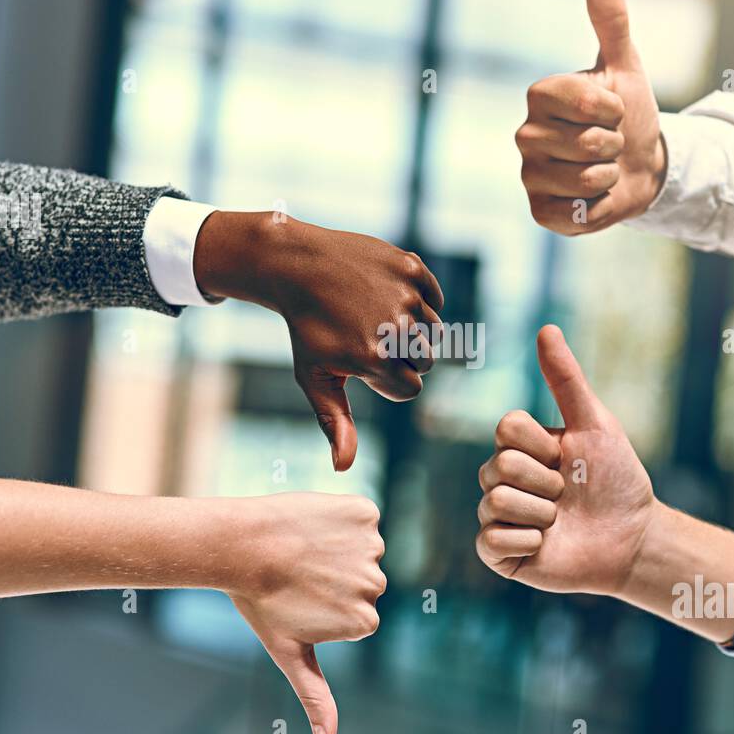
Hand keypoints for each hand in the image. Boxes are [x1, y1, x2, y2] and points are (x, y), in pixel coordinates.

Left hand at [194, 211, 443, 470]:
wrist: (298, 264)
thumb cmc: (306, 329)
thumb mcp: (314, 377)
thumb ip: (335, 422)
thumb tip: (343, 469)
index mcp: (375, 359)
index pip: (410, 388)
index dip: (387, 381)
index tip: (363, 364)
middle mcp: (396, 327)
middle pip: (427, 361)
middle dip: (403, 356)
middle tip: (369, 338)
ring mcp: (406, 294)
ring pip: (434, 330)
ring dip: (411, 329)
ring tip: (375, 317)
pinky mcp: (412, 268)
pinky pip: (435, 298)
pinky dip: (419, 300)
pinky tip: (386, 295)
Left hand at [228, 492, 385, 733]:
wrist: (239, 545)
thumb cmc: (261, 602)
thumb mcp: (289, 653)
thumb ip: (316, 696)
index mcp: (365, 622)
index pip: (355, 613)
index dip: (324, 607)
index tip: (298, 601)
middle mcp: (376, 585)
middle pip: (361, 582)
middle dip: (332, 577)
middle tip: (297, 575)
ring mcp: (372, 547)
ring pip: (360, 550)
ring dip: (335, 547)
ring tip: (300, 550)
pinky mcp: (364, 513)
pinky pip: (361, 518)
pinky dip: (341, 518)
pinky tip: (313, 525)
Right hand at [476, 325, 653, 596]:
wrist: (632, 538)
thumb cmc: (616, 479)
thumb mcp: (594, 424)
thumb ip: (566, 379)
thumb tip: (546, 328)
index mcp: (519, 445)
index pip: (506, 427)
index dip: (542, 444)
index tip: (567, 457)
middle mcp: (501, 477)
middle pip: (499, 464)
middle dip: (546, 481)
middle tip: (567, 494)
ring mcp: (496, 514)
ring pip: (495, 500)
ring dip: (541, 513)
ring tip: (559, 520)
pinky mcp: (498, 552)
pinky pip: (489, 539)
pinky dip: (528, 541)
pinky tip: (546, 544)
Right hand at [516, 0, 664, 235]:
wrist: (639, 167)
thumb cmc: (628, 114)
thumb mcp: (624, 66)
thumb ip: (611, 21)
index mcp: (540, 95)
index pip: (588, 102)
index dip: (614, 109)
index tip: (612, 109)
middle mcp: (526, 134)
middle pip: (590, 144)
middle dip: (615, 146)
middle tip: (609, 143)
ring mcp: (529, 175)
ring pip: (587, 179)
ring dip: (610, 176)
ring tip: (603, 169)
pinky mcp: (538, 211)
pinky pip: (574, 213)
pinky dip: (597, 208)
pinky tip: (591, 197)